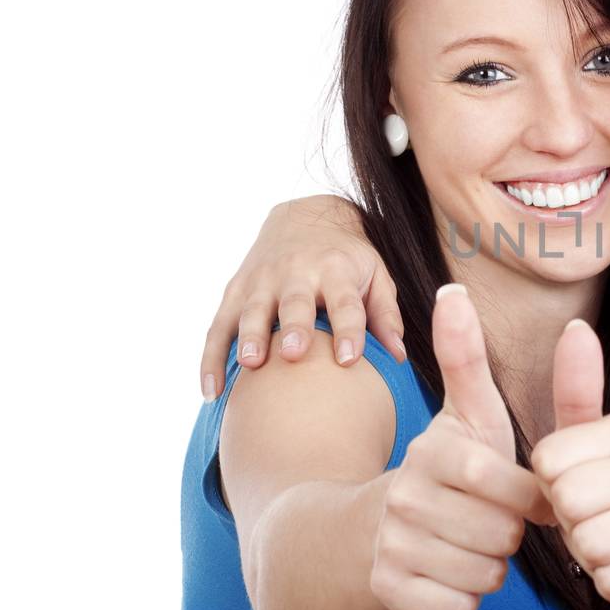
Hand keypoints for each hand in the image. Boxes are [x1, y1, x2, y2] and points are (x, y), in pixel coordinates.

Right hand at [200, 194, 401, 401]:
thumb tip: (398, 357)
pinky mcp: (234, 291)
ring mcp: (260, 281)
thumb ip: (385, 314)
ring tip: (250, 365)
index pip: (345, 302)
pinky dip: (211, 358)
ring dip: (250, 337)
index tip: (350, 360)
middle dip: (293, 327)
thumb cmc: (346, 259)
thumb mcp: (375, 274)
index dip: (349, 329)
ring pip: (251, 311)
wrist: (303, 217)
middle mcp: (296, 272)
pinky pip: (218, 327)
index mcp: (335, 269)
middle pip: (294, 302)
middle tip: (294, 355)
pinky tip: (212, 392)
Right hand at [367, 285, 549, 609]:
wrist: (363, 538)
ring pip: (485, 576)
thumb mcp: (462, 416)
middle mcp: (404, 493)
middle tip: (482, 523)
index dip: (527, 500)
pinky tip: (444, 578)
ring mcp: (389, 544)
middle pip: (504, 537)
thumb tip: (453, 285)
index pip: (513, 488)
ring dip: (486, 570)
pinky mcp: (384, 590)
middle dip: (506, 538)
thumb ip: (467, 357)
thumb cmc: (442, 473)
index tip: (513, 494)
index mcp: (434, 450)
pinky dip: (462, 602)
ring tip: (463, 547)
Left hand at [531, 320, 609, 609]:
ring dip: (592, 559)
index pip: (547, 460)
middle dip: (572, 526)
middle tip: (601, 524)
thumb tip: (575, 327)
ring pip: (589, 544)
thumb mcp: (593, 448)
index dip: (552, 489)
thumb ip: (575, 392)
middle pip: (567, 501)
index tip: (583, 491)